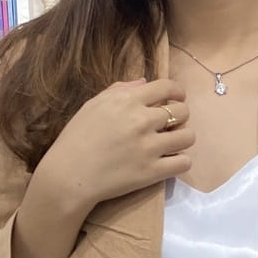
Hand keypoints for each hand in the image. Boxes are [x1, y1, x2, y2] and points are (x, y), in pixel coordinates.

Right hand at [36, 77, 194, 214]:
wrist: (69, 175)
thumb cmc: (77, 138)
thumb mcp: (93, 105)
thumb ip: (120, 90)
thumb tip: (144, 82)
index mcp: (128, 101)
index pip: (167, 87)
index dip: (177, 92)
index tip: (177, 99)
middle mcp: (142, 121)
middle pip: (182, 111)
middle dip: (181, 116)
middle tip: (171, 125)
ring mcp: (149, 147)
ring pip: (188, 136)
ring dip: (183, 138)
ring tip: (173, 144)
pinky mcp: (152, 172)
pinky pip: (184, 163)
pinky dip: (181, 161)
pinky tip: (171, 161)